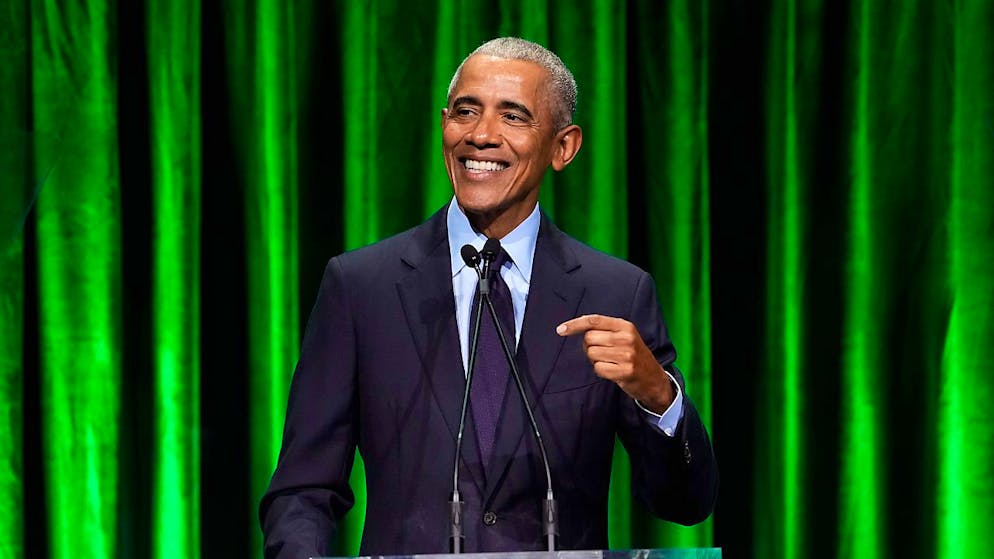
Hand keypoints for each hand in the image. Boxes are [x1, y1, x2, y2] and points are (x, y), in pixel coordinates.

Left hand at [556, 314, 674, 413]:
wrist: (654, 379)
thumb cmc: (634, 356)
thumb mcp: (625, 336)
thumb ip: (605, 329)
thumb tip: (578, 326)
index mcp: (625, 326)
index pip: (594, 320)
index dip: (575, 324)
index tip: (560, 330)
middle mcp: (626, 338)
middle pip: (589, 339)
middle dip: (589, 347)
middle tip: (603, 353)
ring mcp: (627, 355)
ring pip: (591, 354)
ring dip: (595, 360)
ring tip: (610, 362)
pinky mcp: (625, 371)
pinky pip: (598, 368)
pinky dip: (601, 371)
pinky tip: (613, 371)